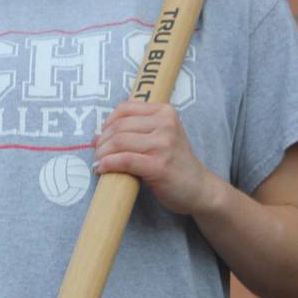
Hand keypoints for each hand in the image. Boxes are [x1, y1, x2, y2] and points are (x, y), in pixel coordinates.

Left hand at [93, 101, 213, 214]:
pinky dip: (107, 164)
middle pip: (119, 126)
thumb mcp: (162, 137)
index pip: (125, 108)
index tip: (102, 136)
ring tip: (99, 162)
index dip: (107, 122)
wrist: (199, 188)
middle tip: (98, 152)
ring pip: (118, 142)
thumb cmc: (175, 163)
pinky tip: (102, 169)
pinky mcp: (158, 166)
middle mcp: (166, 124)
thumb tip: (97, 135)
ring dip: (102, 153)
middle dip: (102, 141)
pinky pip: (124, 160)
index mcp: (166, 112)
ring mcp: (163, 145)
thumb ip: (136, 131)